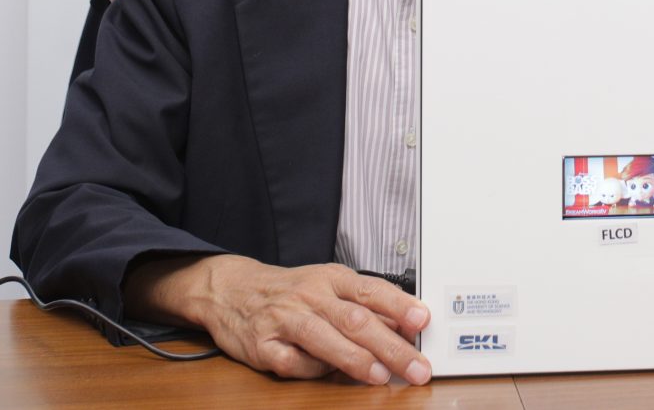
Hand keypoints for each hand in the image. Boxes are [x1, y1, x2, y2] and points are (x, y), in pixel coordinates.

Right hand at [129, 254, 431, 382]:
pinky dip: (312, 371)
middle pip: (355, 319)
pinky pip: (293, 362)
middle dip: (390, 346)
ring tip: (380, 375)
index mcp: (331, 278)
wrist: (231, 289)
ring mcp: (285, 319)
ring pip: (325, 338)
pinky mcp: (263, 344)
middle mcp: (310, 295)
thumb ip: (365, 306)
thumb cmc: (291, 291)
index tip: (422, 320)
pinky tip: (326, 374)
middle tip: (416, 367)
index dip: (399, 306)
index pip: (372, 290)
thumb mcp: (328, 286)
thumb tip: (407, 325)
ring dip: (356, 359)